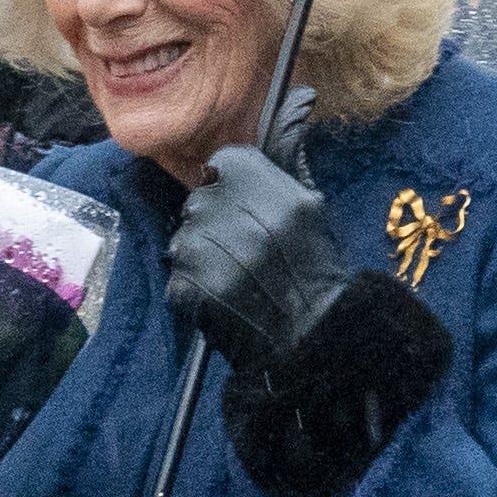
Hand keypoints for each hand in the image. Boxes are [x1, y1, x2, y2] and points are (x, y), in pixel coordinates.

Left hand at [161, 144, 355, 374]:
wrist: (312, 333)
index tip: (242, 207)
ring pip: (185, 240)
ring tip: (238, 279)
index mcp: (254, 179)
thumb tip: (234, 169)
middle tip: (245, 252)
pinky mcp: (184, 285)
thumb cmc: (316, 270)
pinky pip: (180, 277)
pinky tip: (226, 300)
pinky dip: (197, 289)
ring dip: (204, 257)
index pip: (221, 164)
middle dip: (215, 223)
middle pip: (199, 201)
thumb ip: (271, 181)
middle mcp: (220, 206)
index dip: (230, 187)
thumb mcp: (308, 208)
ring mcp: (197, 247)